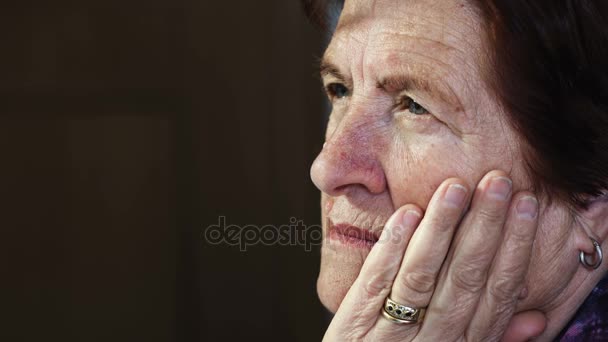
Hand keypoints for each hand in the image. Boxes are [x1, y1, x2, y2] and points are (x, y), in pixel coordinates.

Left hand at [323, 170, 546, 341]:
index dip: (514, 247)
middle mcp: (435, 341)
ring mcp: (392, 335)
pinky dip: (392, 247)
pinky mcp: (353, 327)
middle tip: (497, 182)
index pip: (497, 292)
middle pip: (465, 278)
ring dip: (441, 228)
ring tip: (455, 187)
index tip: (525, 205)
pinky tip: (407, 214)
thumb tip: (538, 318)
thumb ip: (493, 337)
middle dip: (483, 226)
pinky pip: (375, 282)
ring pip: (422, 274)